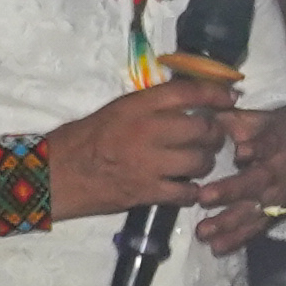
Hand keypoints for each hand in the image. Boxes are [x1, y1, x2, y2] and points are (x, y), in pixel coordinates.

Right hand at [41, 78, 238, 220]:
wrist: (54, 174)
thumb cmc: (83, 139)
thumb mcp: (117, 110)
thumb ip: (151, 106)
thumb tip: (189, 103)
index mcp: (138, 106)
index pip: (188, 93)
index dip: (216, 94)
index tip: (231, 98)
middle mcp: (147, 131)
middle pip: (203, 130)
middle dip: (214, 134)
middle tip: (211, 138)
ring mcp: (148, 163)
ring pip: (199, 162)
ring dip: (204, 163)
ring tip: (197, 163)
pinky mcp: (146, 192)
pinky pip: (185, 192)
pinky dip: (191, 191)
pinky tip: (186, 188)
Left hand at [192, 106, 285, 252]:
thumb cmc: (272, 134)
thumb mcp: (259, 120)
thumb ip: (233, 120)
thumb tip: (204, 117)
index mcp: (275, 143)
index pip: (267, 144)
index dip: (256, 147)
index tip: (240, 151)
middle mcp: (277, 172)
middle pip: (256, 182)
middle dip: (231, 190)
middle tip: (204, 197)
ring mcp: (276, 197)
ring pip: (253, 211)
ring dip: (228, 222)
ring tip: (203, 231)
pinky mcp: (273, 215)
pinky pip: (255, 229)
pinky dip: (236, 240)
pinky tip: (217, 248)